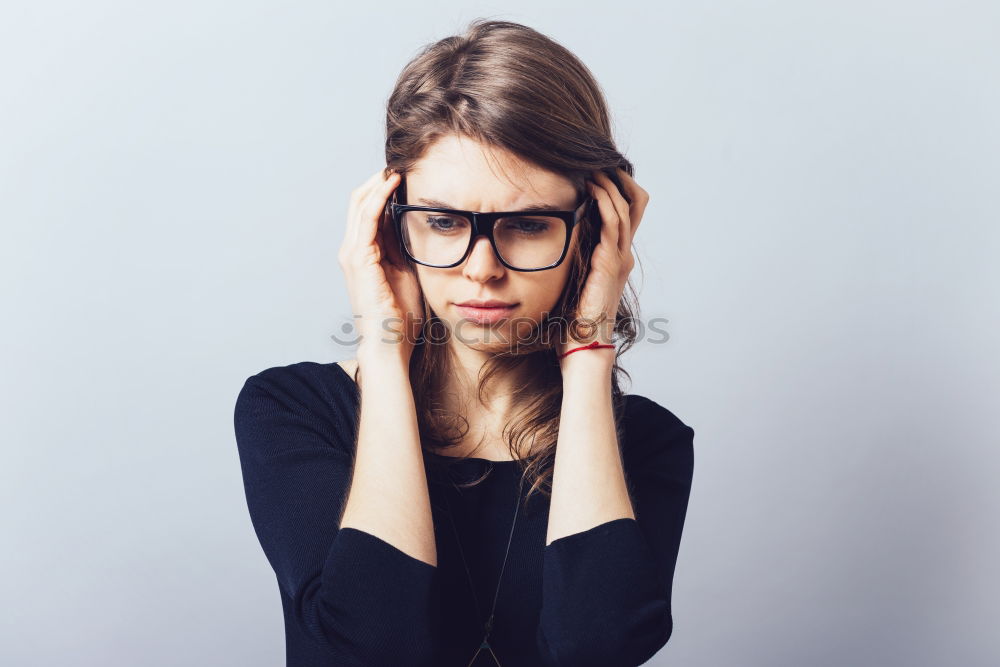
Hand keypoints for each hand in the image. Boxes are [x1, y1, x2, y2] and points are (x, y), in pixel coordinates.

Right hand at [338, 169, 423, 360]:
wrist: (391, 343)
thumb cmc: (402, 316)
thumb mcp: (408, 272)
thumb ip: (406, 248)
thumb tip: (417, 223)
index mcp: (365, 254)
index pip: (369, 210)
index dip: (384, 190)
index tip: (406, 174)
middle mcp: (353, 250)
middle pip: (360, 201)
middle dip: (378, 180)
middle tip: (401, 163)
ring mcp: (353, 254)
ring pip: (360, 204)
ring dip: (378, 183)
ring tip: (397, 166)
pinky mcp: (359, 259)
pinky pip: (366, 219)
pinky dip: (378, 198)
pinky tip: (391, 185)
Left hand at [558, 167, 647, 358]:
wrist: (583, 346)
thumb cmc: (573, 320)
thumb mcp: (572, 281)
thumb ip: (568, 260)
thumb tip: (550, 240)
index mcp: (616, 258)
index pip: (627, 212)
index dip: (618, 188)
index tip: (598, 170)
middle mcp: (623, 254)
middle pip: (636, 203)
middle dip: (620, 178)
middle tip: (600, 161)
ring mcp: (620, 258)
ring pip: (625, 207)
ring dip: (610, 183)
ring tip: (594, 166)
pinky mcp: (611, 264)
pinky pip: (613, 223)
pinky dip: (604, 201)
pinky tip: (590, 188)